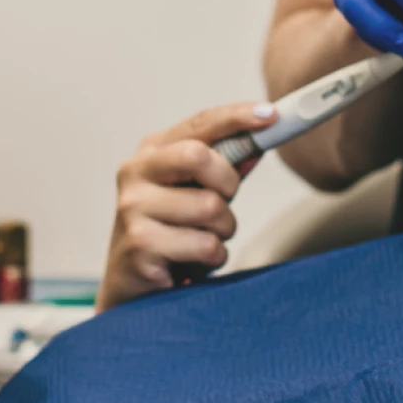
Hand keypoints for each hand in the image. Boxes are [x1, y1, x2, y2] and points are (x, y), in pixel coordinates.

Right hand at [98, 100, 270, 308]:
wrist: (131, 287)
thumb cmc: (168, 233)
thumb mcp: (193, 193)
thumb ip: (224, 168)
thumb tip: (258, 146)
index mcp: (151, 152)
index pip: (199, 123)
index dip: (237, 117)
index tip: (270, 115)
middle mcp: (135, 173)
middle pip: (199, 156)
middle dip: (227, 183)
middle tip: (223, 202)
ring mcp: (133, 209)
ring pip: (210, 207)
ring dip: (222, 230)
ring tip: (202, 240)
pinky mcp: (140, 245)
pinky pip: (205, 245)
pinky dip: (212, 257)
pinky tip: (191, 262)